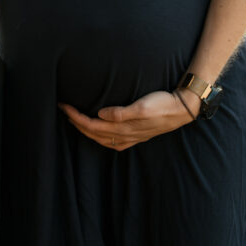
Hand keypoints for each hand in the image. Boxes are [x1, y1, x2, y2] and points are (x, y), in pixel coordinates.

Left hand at [59, 90, 193, 150]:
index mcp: (123, 128)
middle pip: (93, 133)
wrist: (182, 109)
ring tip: (75, 120)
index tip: (64, 106)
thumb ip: (120, 113)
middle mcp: (124, 136)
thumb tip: (100, 115)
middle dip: (76, 123)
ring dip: (86, 130)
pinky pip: (112, 141)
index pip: (91, 125)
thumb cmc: (162, 105)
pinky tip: (99, 133)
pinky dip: (100, 137)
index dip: (76, 117)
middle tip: (63, 110)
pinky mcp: (136, 135)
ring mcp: (130, 137)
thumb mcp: (141, 107)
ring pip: (101, 138)